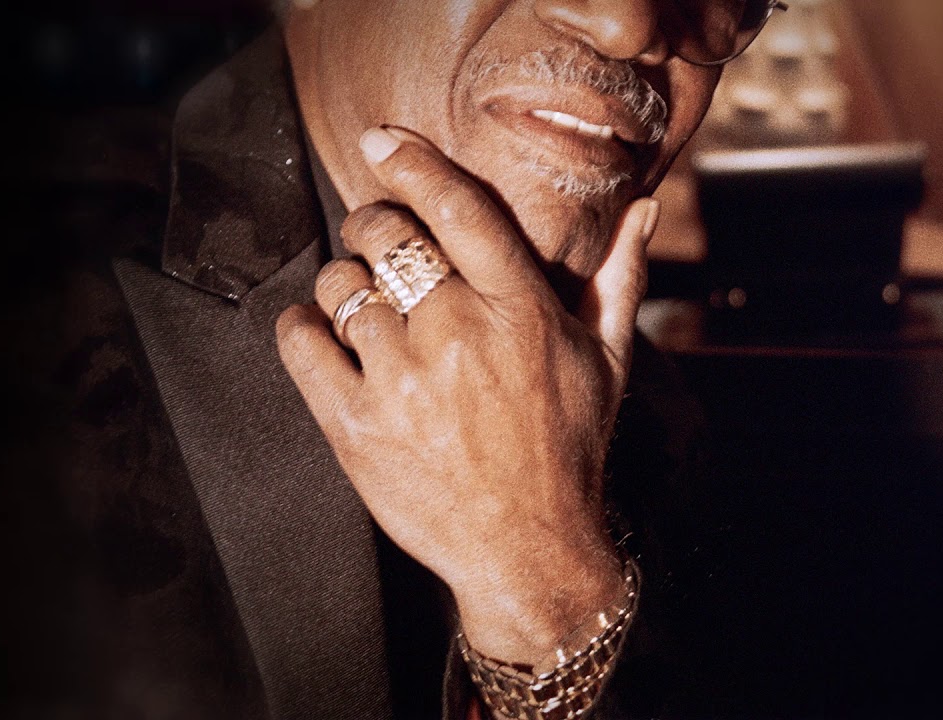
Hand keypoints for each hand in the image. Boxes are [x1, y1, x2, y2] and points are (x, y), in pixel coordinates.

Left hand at [276, 126, 658, 665]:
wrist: (527, 551)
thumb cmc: (568, 450)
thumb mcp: (607, 362)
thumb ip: (617, 277)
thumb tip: (642, 208)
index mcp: (520, 311)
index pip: (458, 208)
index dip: (413, 163)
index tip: (384, 141)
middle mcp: (458, 336)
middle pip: (385, 236)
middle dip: (373, 225)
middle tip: (379, 242)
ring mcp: (402, 381)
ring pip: (341, 286)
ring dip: (345, 284)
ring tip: (365, 308)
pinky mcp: (354, 425)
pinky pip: (301, 343)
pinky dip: (302, 326)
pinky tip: (323, 334)